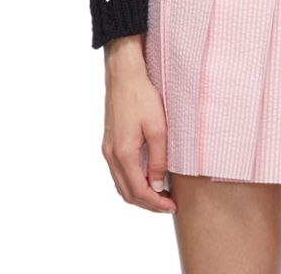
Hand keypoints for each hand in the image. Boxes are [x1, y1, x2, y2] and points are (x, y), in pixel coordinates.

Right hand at [101, 34, 175, 213]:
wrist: (124, 75)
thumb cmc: (142, 97)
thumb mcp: (158, 128)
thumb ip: (158, 160)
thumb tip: (158, 186)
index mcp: (123, 154)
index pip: (138, 191)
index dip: (155, 203)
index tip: (172, 206)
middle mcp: (111, 155)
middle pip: (127, 193)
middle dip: (147, 203)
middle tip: (168, 204)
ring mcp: (108, 149)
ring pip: (121, 184)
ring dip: (139, 193)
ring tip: (160, 194)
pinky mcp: (109, 142)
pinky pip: (118, 172)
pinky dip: (132, 181)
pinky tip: (147, 176)